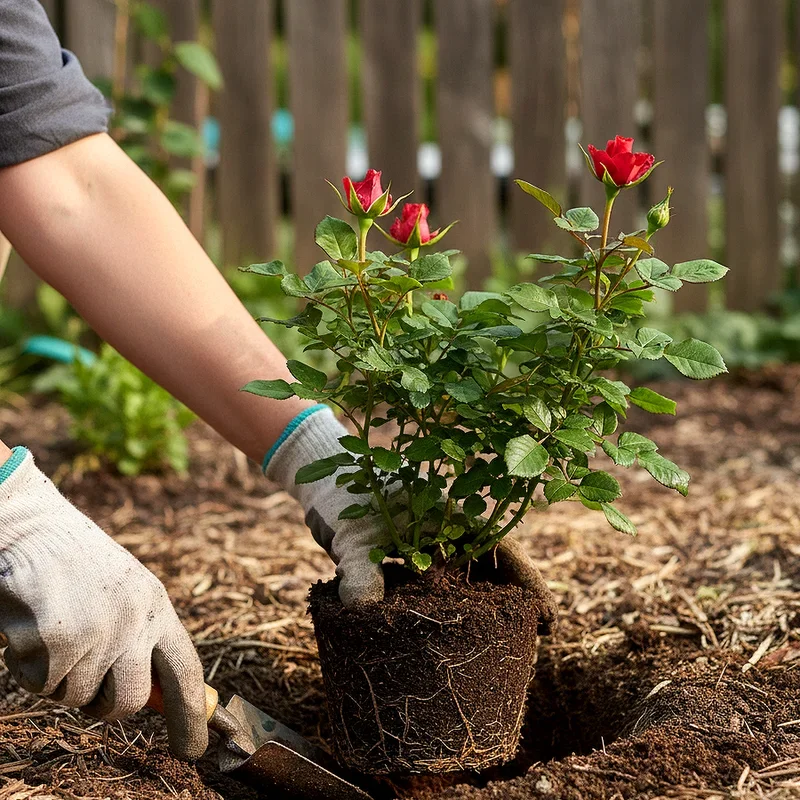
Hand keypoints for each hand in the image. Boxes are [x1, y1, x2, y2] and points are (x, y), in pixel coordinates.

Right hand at [0, 448, 207, 759]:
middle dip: (101, 704)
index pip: (185, 674)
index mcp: (157, 608)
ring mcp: (99, 631)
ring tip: (54, 627)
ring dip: (57, 675)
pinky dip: (26, 665)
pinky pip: (38, 684)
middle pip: (126, 702)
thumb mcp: (126, 594)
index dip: (190, 716)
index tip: (193, 748)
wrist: (34, 527)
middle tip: (83, 676)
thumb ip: (141, 639)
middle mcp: (135, 621)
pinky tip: (30, 625)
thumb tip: (153, 698)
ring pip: (74, 698)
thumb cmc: (78, 564)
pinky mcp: (59, 640)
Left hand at [265, 407, 558, 627]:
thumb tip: (361, 611)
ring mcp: (430, 540)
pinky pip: (440, 582)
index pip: (499, 546)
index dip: (525, 580)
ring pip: (469, 575)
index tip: (546, 614)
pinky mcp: (412, 553)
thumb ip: (360, 570)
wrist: (322, 479)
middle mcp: (446, 525)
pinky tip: (458, 629)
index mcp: (448, 510)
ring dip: (486, 602)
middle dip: (514, 597)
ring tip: (506, 638)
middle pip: (492, 564)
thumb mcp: (354, 535)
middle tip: (535, 637)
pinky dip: (452, 603)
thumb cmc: (344, 496)